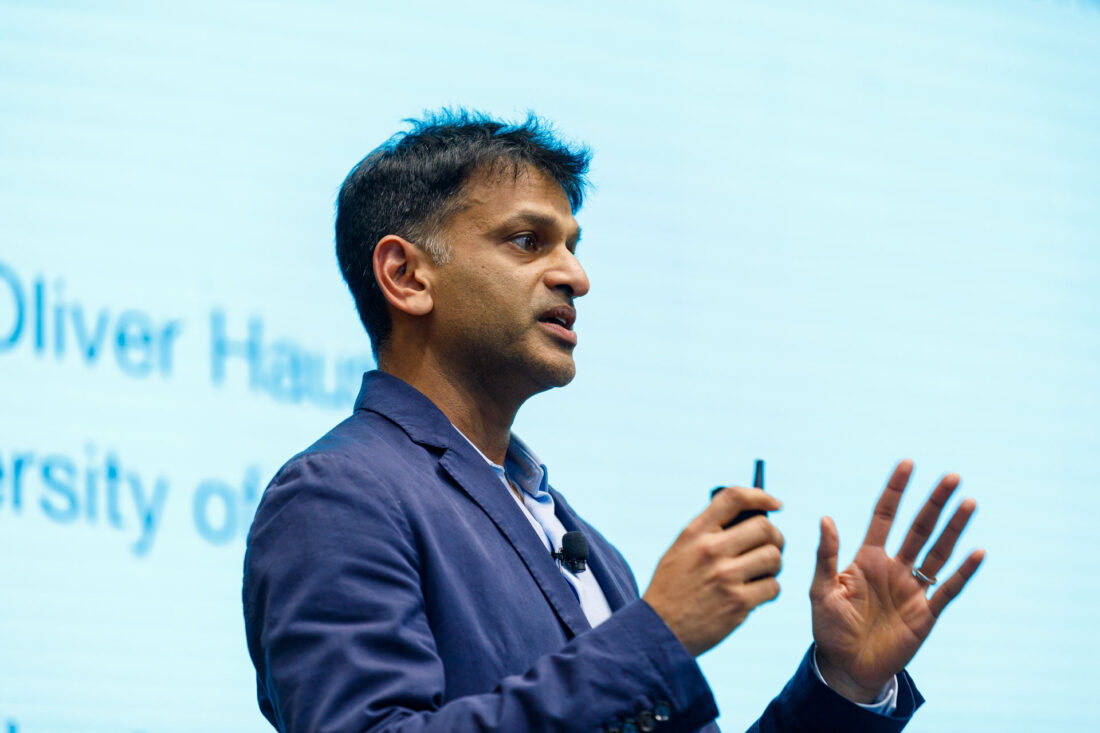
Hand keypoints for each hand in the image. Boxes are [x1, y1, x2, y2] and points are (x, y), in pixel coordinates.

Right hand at [644, 487, 783, 656]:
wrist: (659, 631)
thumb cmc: (672, 588)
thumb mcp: (680, 549)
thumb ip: (708, 532)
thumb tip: (750, 517)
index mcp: (695, 532)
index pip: (733, 498)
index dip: (760, 495)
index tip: (775, 504)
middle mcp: (710, 550)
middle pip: (764, 527)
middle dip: (775, 537)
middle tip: (771, 547)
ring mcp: (725, 577)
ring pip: (773, 557)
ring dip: (775, 565)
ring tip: (763, 573)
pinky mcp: (738, 603)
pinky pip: (773, 587)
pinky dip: (770, 590)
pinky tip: (756, 594)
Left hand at [810, 459, 985, 702]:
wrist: (845, 666)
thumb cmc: (828, 627)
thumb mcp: (821, 589)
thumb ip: (826, 556)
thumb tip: (826, 518)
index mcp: (867, 558)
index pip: (884, 515)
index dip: (895, 490)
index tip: (907, 463)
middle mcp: (894, 567)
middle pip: (918, 527)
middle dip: (934, 502)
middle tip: (951, 476)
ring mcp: (912, 589)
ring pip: (938, 551)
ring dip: (954, 528)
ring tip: (969, 502)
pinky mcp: (926, 613)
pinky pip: (948, 588)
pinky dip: (963, 572)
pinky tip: (976, 552)